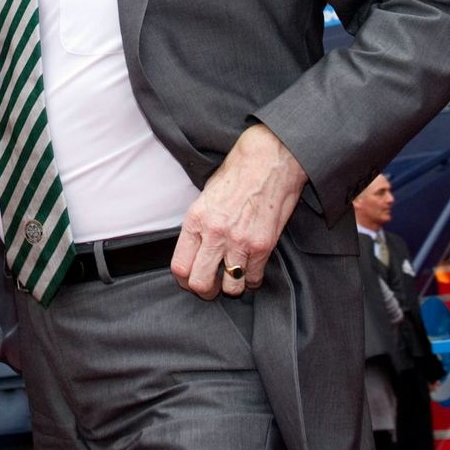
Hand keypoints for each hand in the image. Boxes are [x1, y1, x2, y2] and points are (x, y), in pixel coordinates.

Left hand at [172, 124, 306, 299]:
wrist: (270, 159)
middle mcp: (215, 234)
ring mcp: (240, 241)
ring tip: (235, 276)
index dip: (184, 280)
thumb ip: (199, 225)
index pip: (180, 266)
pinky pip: (255, 277)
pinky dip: (254, 278)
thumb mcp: (206, 195)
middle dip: (206, 291)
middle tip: (212, 287)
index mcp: (196, 220)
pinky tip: (253, 267)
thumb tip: (195, 249)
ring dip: (233, 285)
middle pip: (201, 283)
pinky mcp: (263, 245)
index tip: (191, 280)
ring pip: (231, 287)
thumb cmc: (238, 172)